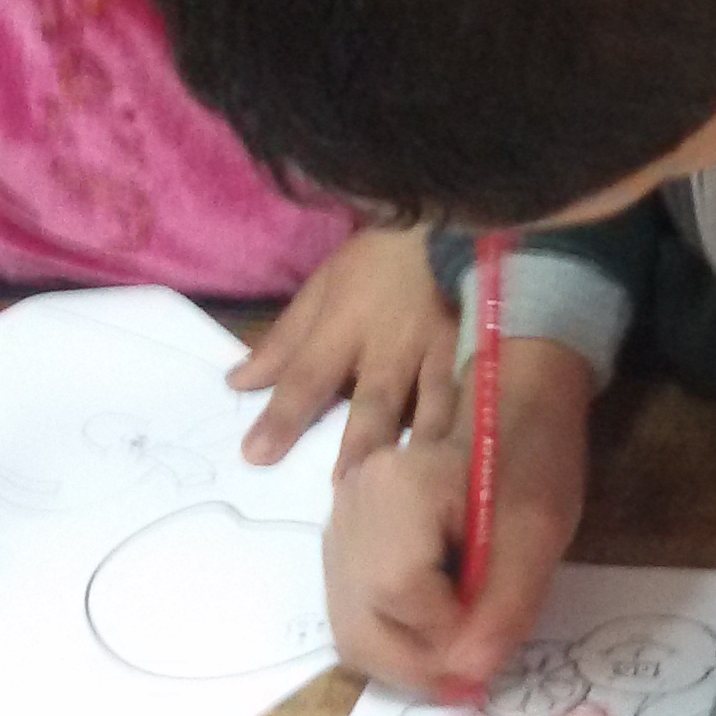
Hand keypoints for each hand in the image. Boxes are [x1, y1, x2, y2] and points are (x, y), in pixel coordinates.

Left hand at [232, 227, 456, 475]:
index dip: (283, 418)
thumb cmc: (379, 259)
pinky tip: (466, 462)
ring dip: (420, 449)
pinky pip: (474, 397)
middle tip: (343, 490)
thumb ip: (283, 341)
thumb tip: (238, 383)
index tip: (256, 456)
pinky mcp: (478, 355)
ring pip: (433, 407)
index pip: (307, 378)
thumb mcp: (321, 288)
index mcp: (345, 326)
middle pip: (374, 403)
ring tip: (411, 488)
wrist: (453, 225)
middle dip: (358, 447)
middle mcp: (392, 346)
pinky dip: (467, 429)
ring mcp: (440, 352)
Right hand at [324, 335, 592, 701]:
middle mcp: (351, 509)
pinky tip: (438, 637)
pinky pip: (354, 613)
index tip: (490, 647)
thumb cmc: (531, 458)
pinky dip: (393, 640)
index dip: (446, 639)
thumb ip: (507, 602)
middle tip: (473, 678)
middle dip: (419, 668)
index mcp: (397, 491)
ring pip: (351, 629)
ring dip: (405, 662)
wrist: (509, 403)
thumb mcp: (538, 530)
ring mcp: (339, 527)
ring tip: (460, 659)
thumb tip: (470, 673)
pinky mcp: (343, 544)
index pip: (402, 594)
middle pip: (360, 624)